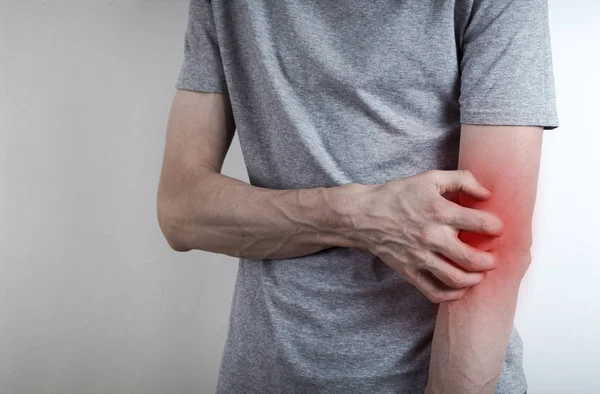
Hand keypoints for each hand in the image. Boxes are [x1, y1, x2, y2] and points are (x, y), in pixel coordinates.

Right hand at [348, 170, 503, 302]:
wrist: (364, 215)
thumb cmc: (397, 195)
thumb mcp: (430, 178)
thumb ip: (462, 180)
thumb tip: (486, 194)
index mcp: (440, 212)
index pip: (481, 224)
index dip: (496, 227)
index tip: (496, 228)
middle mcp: (432, 237)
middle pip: (472, 258)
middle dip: (490, 261)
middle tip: (493, 257)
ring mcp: (420, 257)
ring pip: (456, 279)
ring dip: (475, 279)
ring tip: (480, 274)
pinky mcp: (410, 271)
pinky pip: (434, 291)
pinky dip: (451, 295)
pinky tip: (460, 288)